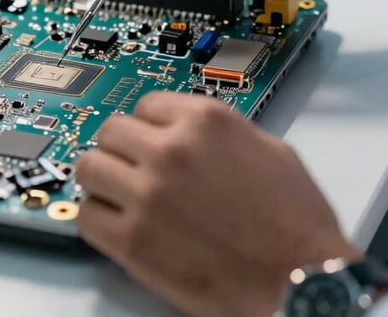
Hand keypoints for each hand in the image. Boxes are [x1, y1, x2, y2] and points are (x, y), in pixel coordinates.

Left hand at [76, 92, 360, 316]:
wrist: (300, 283)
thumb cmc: (297, 224)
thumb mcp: (269, 148)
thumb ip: (221, 131)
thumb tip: (191, 132)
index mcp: (204, 121)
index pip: (147, 104)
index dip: (150, 125)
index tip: (151, 139)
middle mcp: (170, 150)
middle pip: (111, 131)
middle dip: (122, 148)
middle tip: (133, 167)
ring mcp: (148, 195)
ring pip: (89, 167)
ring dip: (103, 179)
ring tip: (120, 194)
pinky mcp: (134, 243)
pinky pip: (87, 216)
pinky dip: (98, 218)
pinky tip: (118, 224)